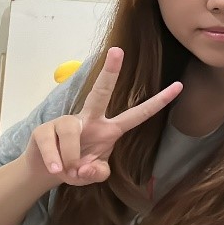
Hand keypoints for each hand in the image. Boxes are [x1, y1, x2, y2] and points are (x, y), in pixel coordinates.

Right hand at [22, 47, 181, 187]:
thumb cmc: (76, 166)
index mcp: (109, 129)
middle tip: (118, 50)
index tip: (179, 85)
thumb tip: (87, 167)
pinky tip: (56, 169)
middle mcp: (90, 119)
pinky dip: (56, 161)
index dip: (158, 102)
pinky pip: (52, 144)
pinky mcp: (45, 129)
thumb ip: (97, 173)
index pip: (137, 114)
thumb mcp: (93, 174)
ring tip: (67, 170)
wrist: (46, 171)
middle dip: (110, 72)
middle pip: (101, 92)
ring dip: (71, 156)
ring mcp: (66, 121)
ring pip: (71, 130)